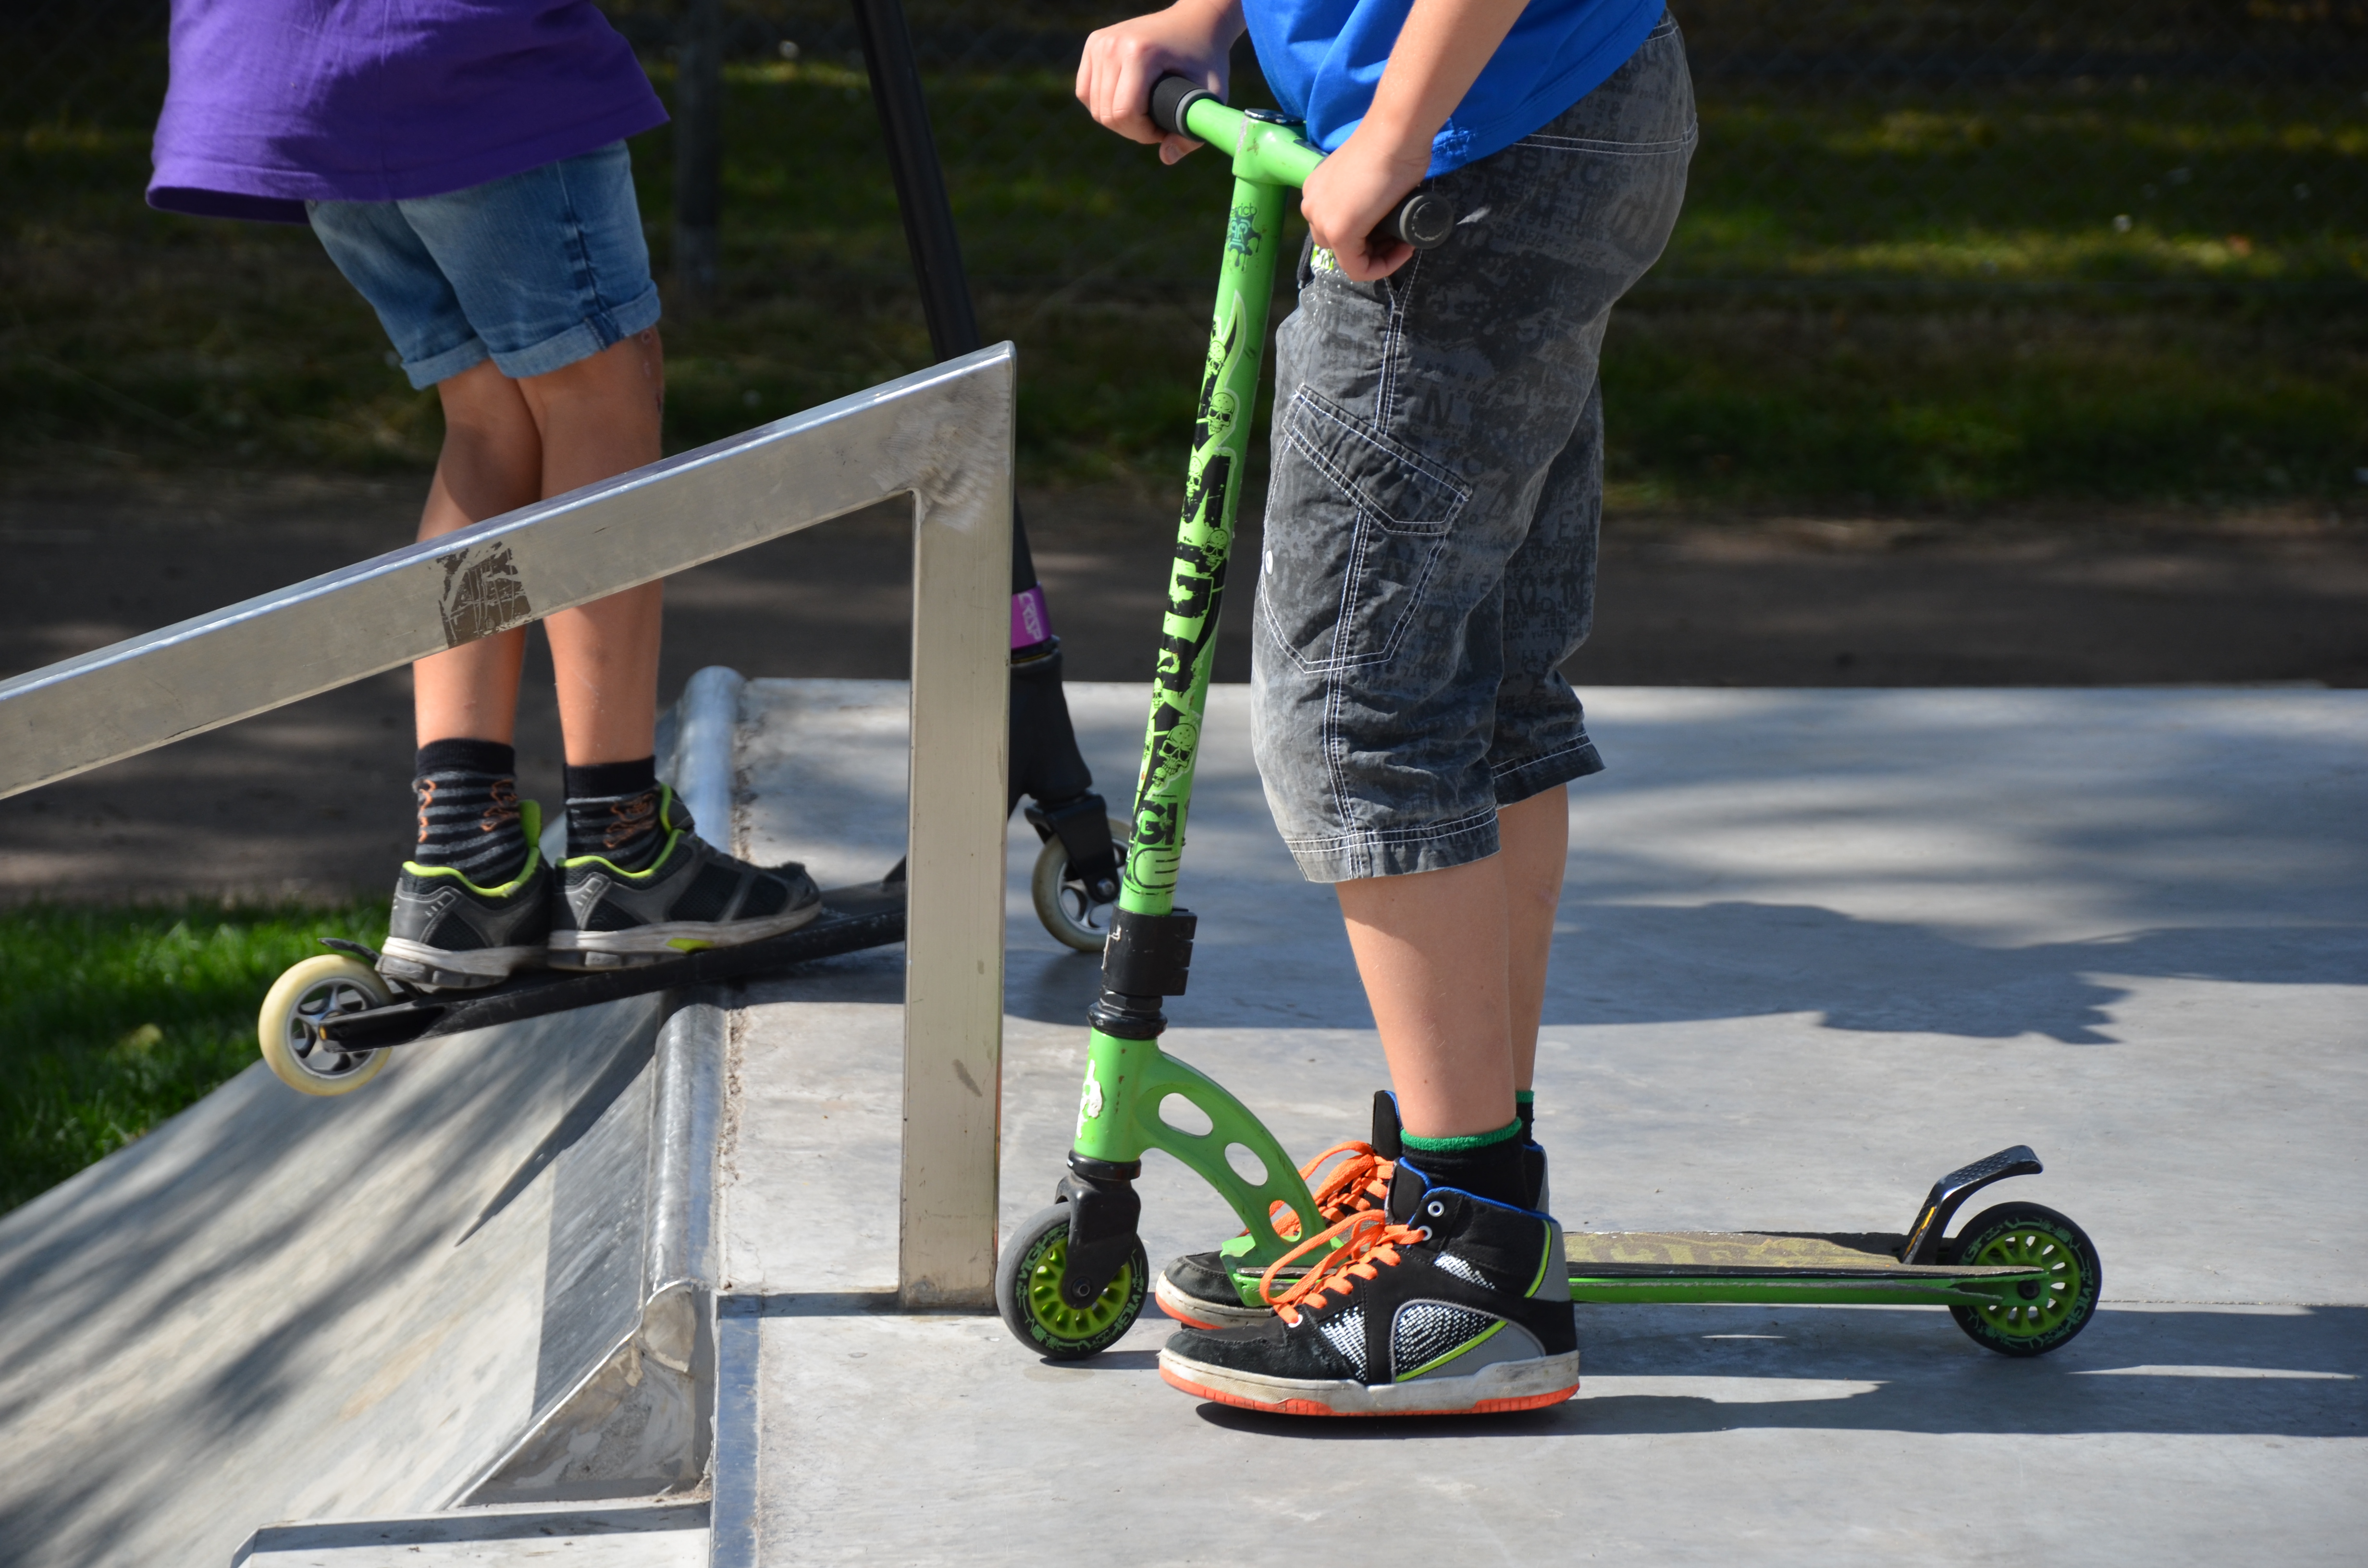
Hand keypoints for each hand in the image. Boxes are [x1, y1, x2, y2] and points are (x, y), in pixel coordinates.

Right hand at [1076, 0, 1244, 163]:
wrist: (1195, 21)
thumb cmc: (1206, 59)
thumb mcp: (1210, 96)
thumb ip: (1192, 133)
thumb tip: (1167, 158)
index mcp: (1139, 53)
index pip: (1123, 113)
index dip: (1143, 133)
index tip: (1164, 129)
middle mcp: (1113, 44)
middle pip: (1106, 114)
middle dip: (1132, 129)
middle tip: (1156, 123)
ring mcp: (1100, 42)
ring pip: (1094, 107)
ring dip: (1118, 120)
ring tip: (1144, 112)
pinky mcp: (1094, 44)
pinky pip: (1085, 92)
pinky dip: (1102, 105)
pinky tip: (1125, 102)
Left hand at [1299, 127, 1431, 280]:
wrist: (1395, 134)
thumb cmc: (1392, 146)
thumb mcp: (1368, 176)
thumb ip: (1363, 192)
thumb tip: (1379, 206)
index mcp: (1315, 190)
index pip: (1336, 228)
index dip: (1370, 236)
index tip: (1394, 229)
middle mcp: (1311, 205)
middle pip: (1340, 244)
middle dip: (1372, 247)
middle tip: (1399, 236)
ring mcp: (1323, 220)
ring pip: (1348, 257)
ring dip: (1378, 256)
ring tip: (1403, 242)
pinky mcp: (1339, 232)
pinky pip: (1357, 269)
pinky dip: (1381, 267)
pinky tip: (1402, 250)